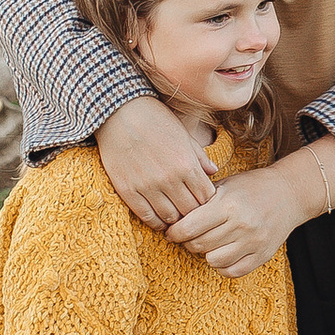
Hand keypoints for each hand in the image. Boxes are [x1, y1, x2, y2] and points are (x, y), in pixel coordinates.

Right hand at [98, 94, 213, 228]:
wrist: (119, 112)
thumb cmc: (154, 119)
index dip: (208, 203)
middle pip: (190, 211)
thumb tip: (214, 171)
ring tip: (177, 216)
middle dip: (194, 214)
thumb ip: (199, 156)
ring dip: (176, 220)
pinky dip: (157, 222)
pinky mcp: (128, 190)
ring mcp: (148, 186)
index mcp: (187, 164)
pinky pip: (147, 216)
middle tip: (192, 213)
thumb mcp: (183, 134)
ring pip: (170, 217)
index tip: (204, 202)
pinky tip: (160, 219)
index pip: (206, 197)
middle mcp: (170, 179)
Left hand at [167, 159, 308, 279]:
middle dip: (188, 242)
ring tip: (207, 244)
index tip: (172, 231)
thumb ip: (202, 200)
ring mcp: (253, 242)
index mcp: (229, 205)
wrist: (289, 193)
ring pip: (213, 260)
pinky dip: (222, 266)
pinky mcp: (262, 255)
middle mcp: (241, 225)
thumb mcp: (225, 185)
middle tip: (188, 237)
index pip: (189, 227)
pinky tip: (222, 254)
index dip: (175, 232)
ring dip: (205, 254)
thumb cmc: (252, 187)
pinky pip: (232, 271)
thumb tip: (173, 217)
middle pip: (199, 245)